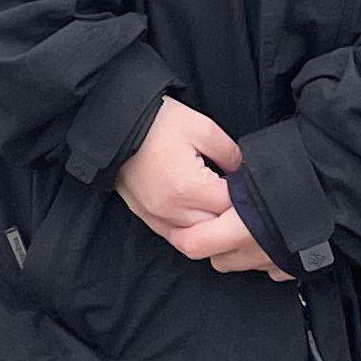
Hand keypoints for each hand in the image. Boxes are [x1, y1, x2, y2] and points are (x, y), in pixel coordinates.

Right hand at [112, 98, 292, 282]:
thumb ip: (230, 153)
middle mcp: (172, 210)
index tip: (245, 185)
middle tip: (233, 194)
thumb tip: (243, 173)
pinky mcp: (146, 217)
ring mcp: (156, 216)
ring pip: (195, 238)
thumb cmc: (158, 122)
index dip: (244, 198)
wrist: (114, 124)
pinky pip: (174, 236)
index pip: (231, 209)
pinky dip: (189, 228)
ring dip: (209, 224)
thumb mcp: (203, 127)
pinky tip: (197, 211)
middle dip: (228, 214)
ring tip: (215, 203)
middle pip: (215, 229)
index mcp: (189, 188)